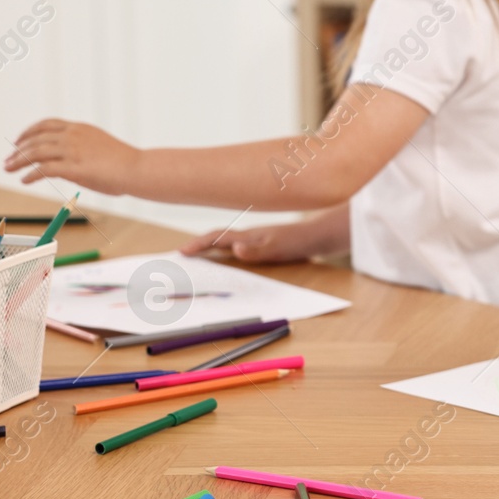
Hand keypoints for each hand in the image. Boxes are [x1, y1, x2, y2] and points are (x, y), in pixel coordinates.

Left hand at [5, 119, 140, 192]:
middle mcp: (74, 135)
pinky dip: (30, 174)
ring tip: (9, 169)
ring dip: (19, 161)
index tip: (19, 141)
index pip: (46, 124)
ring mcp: (73, 150)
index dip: (28, 132)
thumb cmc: (125, 163)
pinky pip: (44, 169)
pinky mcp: (74, 167)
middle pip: (36, 138)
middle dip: (18, 149)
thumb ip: (79, 151)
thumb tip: (62, 164)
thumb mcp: (98, 148)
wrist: (138, 169)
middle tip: (8, 160)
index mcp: (80, 128)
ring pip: (36, 152)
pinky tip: (25, 180)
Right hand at [180, 222, 320, 263]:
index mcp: (247, 236)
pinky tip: (224, 262)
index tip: (180, 252)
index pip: (216, 238)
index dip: (197, 244)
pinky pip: (237, 250)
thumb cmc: (298, 242)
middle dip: (197, 247)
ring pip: (226, 244)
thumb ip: (256, 250)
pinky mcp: (263, 246)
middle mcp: (248, 236)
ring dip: (210, 251)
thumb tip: (235, 249)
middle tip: (179, 256)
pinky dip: (225, 255)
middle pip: (217, 240)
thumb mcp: (277, 248)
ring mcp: (255, 240)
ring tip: (194, 261)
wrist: (319, 236)